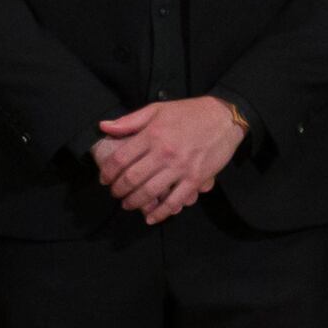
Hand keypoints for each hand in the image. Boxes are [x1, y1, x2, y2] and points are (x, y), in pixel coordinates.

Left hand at [93, 95, 251, 223]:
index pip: (121, 158)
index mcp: (152, 134)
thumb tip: (103, 127)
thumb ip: (130, 120)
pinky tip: (151, 218)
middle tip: (115, 194)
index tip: (104, 179)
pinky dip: (161, 213)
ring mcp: (180, 167)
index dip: (108, 172)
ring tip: (128, 205)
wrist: (224, 118)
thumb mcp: (157, 109)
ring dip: (134, 202)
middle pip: (132, 178)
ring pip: (150, 192)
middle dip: (119, 190)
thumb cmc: (189, 112)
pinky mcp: (195, 179)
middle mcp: (164, 152)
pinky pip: (175, 201)